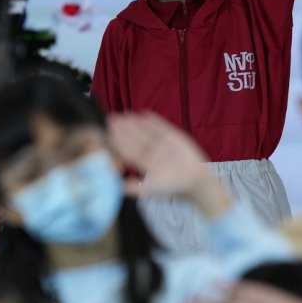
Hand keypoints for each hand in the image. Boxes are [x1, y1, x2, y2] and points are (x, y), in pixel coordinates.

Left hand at [107, 112, 228, 215]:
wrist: (194, 181)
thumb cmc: (172, 187)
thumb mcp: (150, 189)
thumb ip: (133, 187)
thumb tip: (116, 187)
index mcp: (144, 163)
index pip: (128, 151)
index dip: (118, 142)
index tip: (107, 133)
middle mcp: (151, 152)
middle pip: (134, 138)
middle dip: (123, 129)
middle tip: (111, 119)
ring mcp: (162, 144)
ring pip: (145, 131)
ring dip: (135, 122)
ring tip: (125, 114)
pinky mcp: (173, 137)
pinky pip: (162, 127)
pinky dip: (154, 120)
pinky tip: (145, 113)